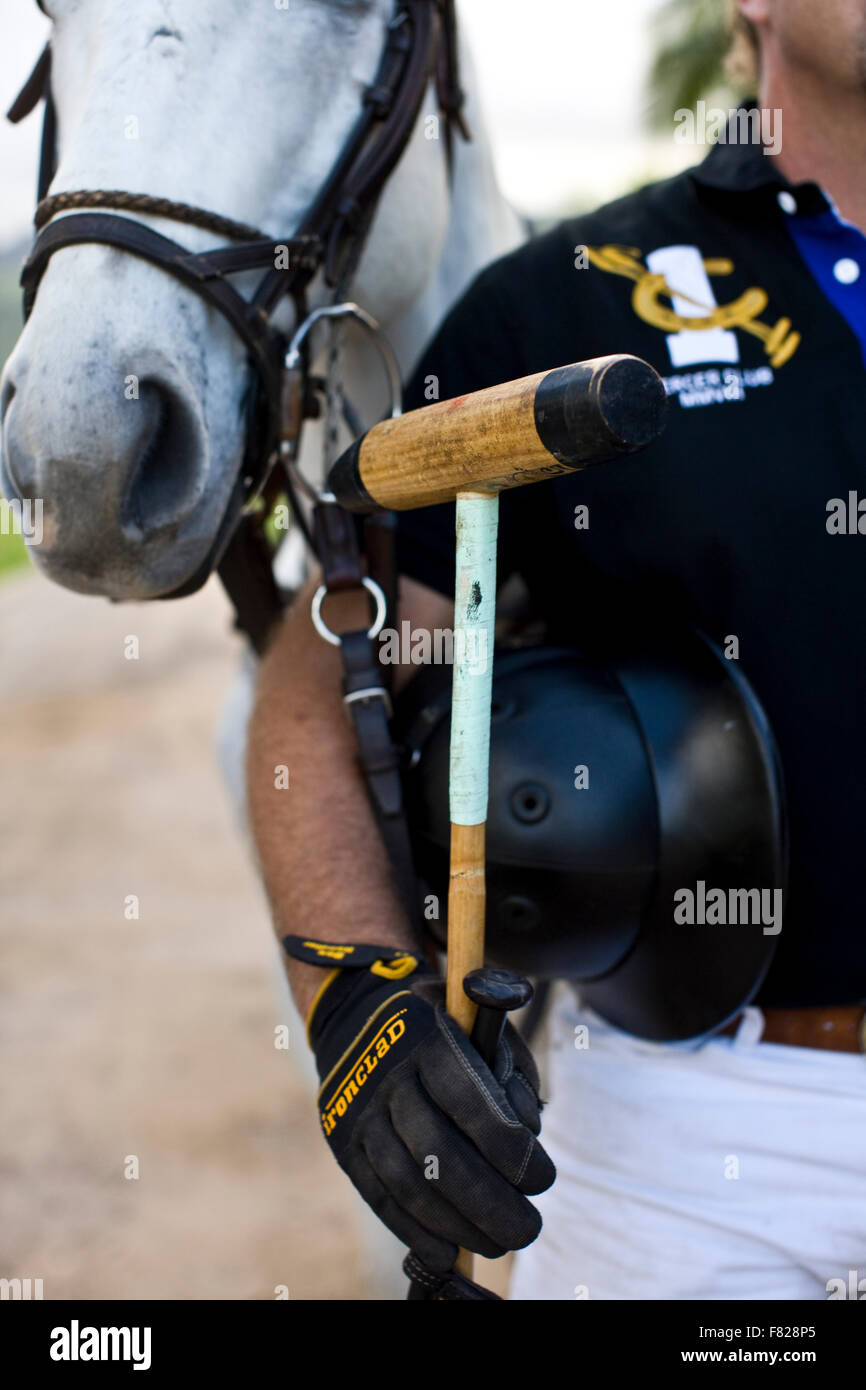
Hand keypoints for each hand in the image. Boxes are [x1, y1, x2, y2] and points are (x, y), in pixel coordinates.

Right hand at [283, 937, 555, 1271]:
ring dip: (457, 1225)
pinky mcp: (342, 1142)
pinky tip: (447, 1253)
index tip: (542, 1179)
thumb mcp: (482, 1027)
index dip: (509, 1149)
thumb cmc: (443, 1028)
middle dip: (490, 1202)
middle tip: (528, 1229)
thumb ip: (513, 1076)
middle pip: (438, 1153)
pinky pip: (379, 1195)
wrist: (356, 1018)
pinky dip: (414, 1231)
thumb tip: (530, 1138)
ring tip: (497, 1244)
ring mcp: (360, 1111)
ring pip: (408, 1183)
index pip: (469, 1102)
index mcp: (428, 1037)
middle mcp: (388, 1075)